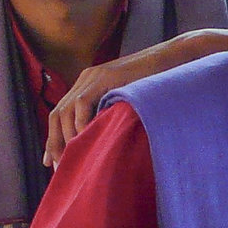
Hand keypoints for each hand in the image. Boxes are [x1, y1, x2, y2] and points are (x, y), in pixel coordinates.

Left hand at [44, 29, 227, 165]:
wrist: (174, 60)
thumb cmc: (158, 84)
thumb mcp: (129, 101)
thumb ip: (114, 115)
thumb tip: (108, 142)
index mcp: (88, 85)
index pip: (61, 113)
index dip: (54, 138)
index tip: (52, 162)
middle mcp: (86, 79)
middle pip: (57, 114)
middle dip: (54, 142)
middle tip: (58, 167)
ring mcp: (94, 77)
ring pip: (65, 110)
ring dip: (65, 137)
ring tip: (71, 157)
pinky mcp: (106, 78)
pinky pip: (83, 102)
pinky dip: (80, 122)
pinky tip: (84, 139)